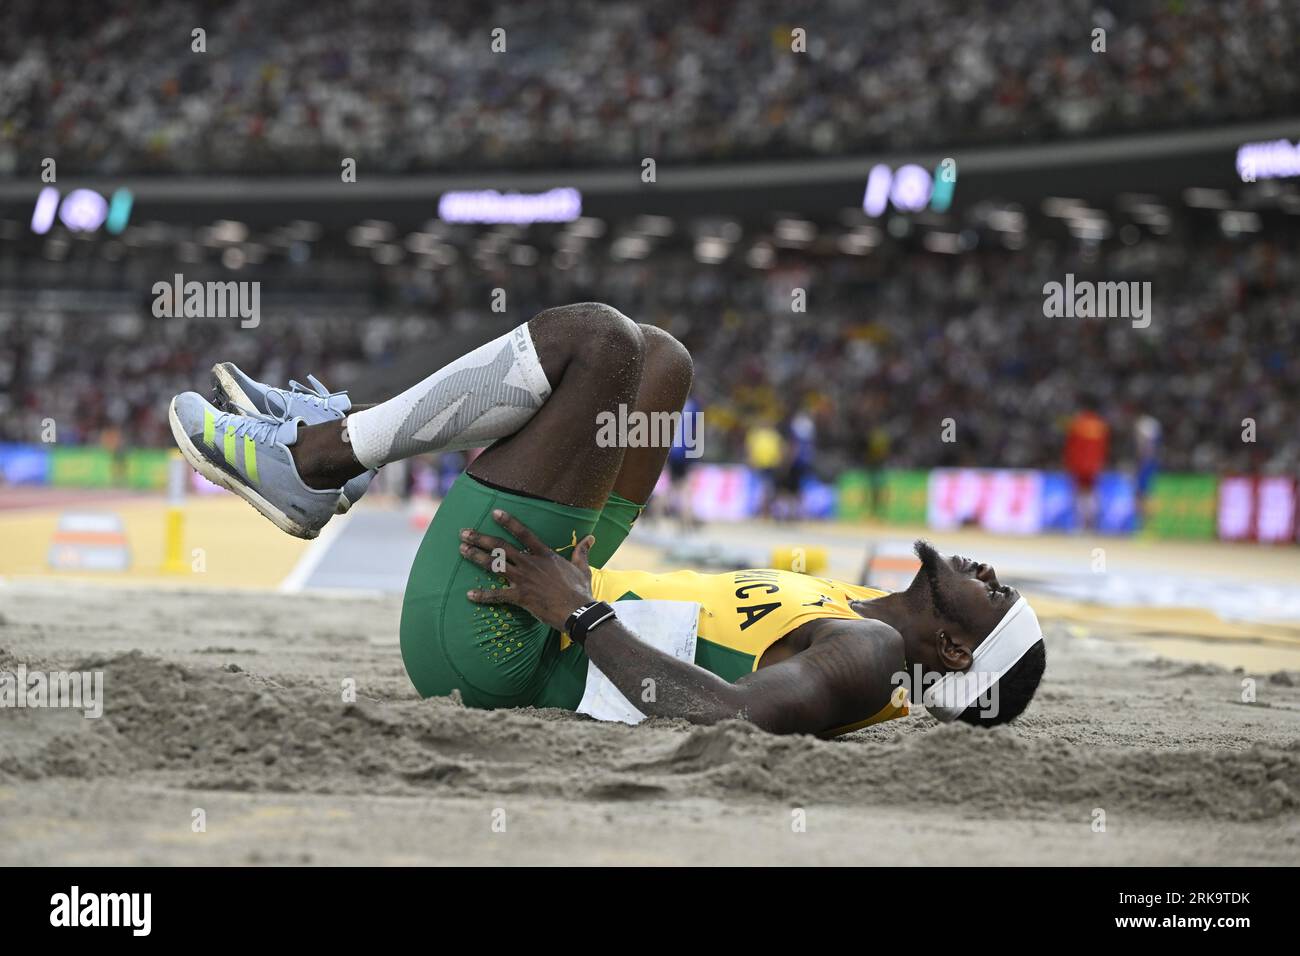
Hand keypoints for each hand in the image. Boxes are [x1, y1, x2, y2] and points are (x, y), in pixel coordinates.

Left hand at [459, 509, 595, 630]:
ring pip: (495, 565)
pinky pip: (498, 595)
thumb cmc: (581, 590)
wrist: (578, 611)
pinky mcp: (521, 597)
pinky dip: (483, 595)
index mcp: (544, 555)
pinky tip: (470, 595)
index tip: (494, 512)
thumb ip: (582, 551)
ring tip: (462, 550)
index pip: (524, 533)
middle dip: (481, 538)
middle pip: (501, 547)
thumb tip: (591, 537)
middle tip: (464, 533)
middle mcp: (531, 564)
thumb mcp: (583, 567)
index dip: (509, 522)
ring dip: (476, 557)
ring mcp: (524, 580)